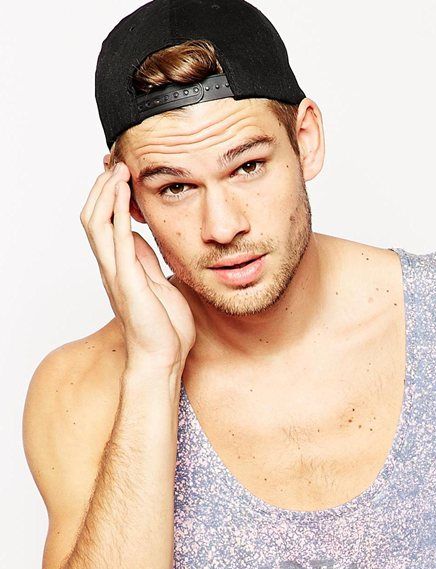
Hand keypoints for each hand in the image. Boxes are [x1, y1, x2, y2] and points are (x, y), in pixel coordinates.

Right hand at [80, 161, 195, 370]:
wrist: (163, 360)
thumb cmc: (165, 330)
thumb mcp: (159, 285)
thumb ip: (146, 262)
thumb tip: (140, 238)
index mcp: (120, 268)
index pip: (104, 223)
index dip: (108, 198)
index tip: (121, 175)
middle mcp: (112, 268)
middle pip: (92, 216)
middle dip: (102, 188)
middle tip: (116, 164)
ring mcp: (117, 274)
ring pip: (98, 223)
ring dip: (107, 194)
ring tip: (118, 170)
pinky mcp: (129, 282)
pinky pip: (119, 240)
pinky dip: (120, 214)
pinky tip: (125, 194)